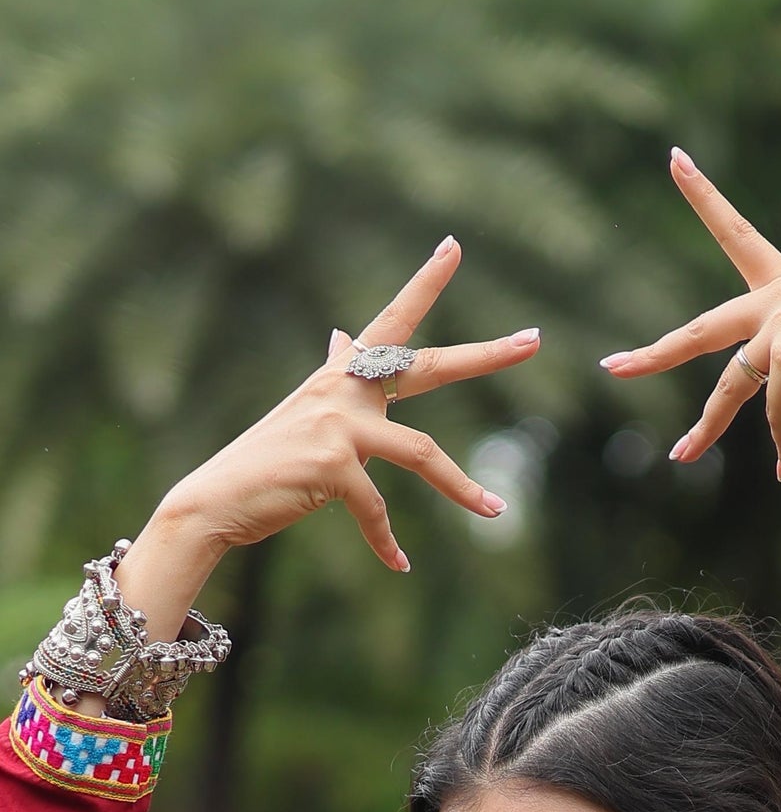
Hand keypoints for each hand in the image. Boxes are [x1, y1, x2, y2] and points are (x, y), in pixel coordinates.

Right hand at [163, 237, 540, 571]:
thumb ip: (333, 374)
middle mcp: (343, 391)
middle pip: (428, 367)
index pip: (392, 322)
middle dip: (484, 355)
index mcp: (342, 377)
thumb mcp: (304, 412)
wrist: (215, 500)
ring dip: (462, 488)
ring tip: (497, 511)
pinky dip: (388, 544)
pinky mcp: (332, 467)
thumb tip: (341, 334)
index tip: (454, 246)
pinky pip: (379, 512)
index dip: (424, 284)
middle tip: (533, 340)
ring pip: (422, 454)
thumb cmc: (267, 462)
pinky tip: (399, 565)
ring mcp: (338, 426)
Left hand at [599, 150, 780, 478]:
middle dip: (654, 354)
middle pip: (702, 330)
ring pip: (730, 386)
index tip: (675, 159)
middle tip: (612, 367)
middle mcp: (778, 298)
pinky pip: (772, 413)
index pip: (737, 233)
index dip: (705, 196)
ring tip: (681, 456)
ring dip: (706, 427)